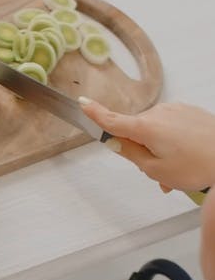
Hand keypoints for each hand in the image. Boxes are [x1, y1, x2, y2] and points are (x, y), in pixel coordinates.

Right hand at [79, 99, 214, 192]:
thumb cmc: (198, 166)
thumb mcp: (155, 169)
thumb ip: (131, 154)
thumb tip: (116, 142)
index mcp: (146, 127)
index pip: (113, 119)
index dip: (95, 113)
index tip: (82, 103)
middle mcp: (160, 112)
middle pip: (137, 131)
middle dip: (142, 151)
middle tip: (159, 176)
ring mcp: (177, 110)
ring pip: (157, 131)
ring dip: (161, 149)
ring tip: (178, 171)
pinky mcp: (190, 111)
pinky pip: (173, 127)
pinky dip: (175, 142)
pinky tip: (187, 158)